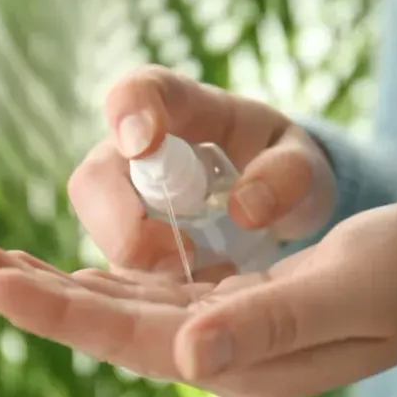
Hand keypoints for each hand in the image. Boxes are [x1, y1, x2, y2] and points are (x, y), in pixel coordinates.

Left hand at [0, 202, 396, 396]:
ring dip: (53, 284)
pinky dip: (100, 277)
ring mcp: (225, 331)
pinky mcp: (234, 304)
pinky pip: (151, 292)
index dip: (52, 308)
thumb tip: (183, 355)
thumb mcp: (347, 288)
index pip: (127, 335)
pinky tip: (62, 268)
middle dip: (29, 292)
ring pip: (119, 307)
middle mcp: (221, 353)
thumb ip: (268, 322)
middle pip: (106, 323)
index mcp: (241, 359)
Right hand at [66, 65, 336, 280]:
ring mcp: (122, 206)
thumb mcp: (302, 162)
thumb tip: (247, 208)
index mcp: (180, 109)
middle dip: (124, 224)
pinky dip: (149, 296)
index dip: (130, 113)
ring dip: (142, 268)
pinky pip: (113, 279)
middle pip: (94, 179)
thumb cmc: (281, 167)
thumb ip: (288, 173)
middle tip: (183, 256)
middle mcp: (133, 155)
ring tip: (203, 280)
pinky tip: (196, 303)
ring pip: (99, 236)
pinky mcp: (125, 253)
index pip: (139, 93)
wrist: (275, 205)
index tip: (142, 144)